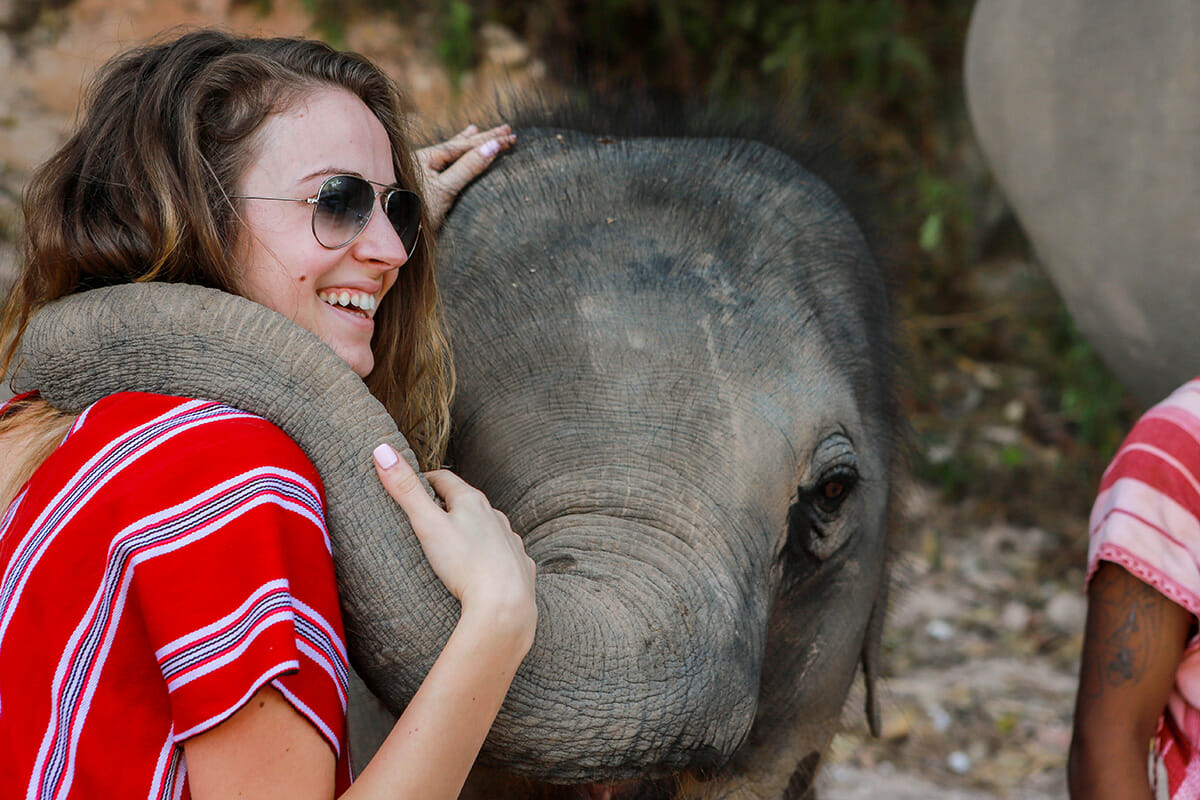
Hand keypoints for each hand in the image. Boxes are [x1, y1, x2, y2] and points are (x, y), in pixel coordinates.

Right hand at [372, 443, 535, 637]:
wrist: (506, 605)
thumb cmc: (465, 564)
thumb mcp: (428, 525)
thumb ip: (405, 490)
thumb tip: (381, 450)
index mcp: (472, 502)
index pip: (444, 479)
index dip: (425, 480)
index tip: (411, 486)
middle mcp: (496, 516)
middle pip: (468, 502)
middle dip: (448, 505)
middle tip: (426, 515)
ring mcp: (510, 540)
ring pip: (489, 527)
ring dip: (472, 528)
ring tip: (453, 542)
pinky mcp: (520, 565)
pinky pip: (505, 553)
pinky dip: (492, 554)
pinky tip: (485, 566)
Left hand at [416, 123, 515, 229]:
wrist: (392, 229)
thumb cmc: (417, 211)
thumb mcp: (445, 189)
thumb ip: (468, 168)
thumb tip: (493, 147)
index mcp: (428, 156)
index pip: (465, 146)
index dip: (490, 140)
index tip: (511, 136)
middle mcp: (423, 159)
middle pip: (459, 145)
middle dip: (482, 138)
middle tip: (506, 129)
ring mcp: (421, 171)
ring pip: (449, 153)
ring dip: (465, 143)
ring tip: (475, 130)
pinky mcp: (420, 185)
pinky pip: (442, 165)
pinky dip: (453, 158)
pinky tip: (451, 154)